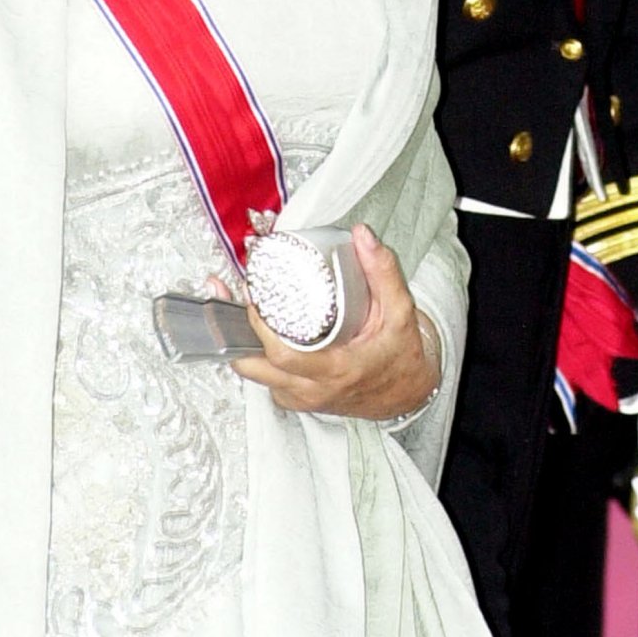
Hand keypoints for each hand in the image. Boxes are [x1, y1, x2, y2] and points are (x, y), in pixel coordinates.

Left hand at [217, 223, 440, 420]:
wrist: (407, 391)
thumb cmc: (401, 355)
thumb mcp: (400, 311)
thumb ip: (383, 271)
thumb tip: (362, 236)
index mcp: (337, 370)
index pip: (283, 356)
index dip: (260, 326)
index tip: (253, 293)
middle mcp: (314, 390)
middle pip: (257, 369)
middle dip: (234, 331)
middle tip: (230, 293)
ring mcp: (304, 398)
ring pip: (257, 376)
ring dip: (240, 342)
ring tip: (233, 304)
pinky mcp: (299, 399)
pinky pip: (267, 381)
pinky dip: (255, 357)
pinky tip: (252, 330)